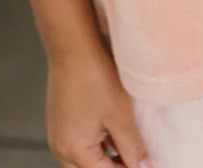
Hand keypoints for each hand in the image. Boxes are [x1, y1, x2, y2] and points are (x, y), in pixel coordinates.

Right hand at [45, 41, 152, 167]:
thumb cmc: (95, 77)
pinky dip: (96, 142)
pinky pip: (78, 142)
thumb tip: (143, 167)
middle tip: (137, 157)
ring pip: (83, 158)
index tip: (144, 163)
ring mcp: (57, 132)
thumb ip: (132, 148)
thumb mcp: (121, 116)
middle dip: (113, 166)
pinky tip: (112, 128)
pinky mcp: (59, 119)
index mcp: (74, 151)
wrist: (72, 46)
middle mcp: (60, 146)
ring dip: (105, 156)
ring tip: (128, 142)